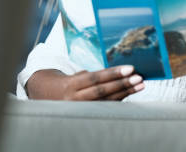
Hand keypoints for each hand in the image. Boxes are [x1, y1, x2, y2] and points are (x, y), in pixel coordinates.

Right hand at [26, 65, 144, 100]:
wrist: (45, 98)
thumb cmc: (64, 82)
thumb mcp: (73, 76)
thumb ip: (90, 76)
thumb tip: (114, 72)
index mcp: (70, 85)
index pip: (95, 78)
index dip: (113, 74)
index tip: (130, 68)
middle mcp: (74, 99)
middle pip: (102, 91)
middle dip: (123, 84)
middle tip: (139, 77)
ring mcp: (79, 110)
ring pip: (106, 101)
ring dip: (125, 93)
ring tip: (140, 85)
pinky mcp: (85, 116)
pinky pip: (105, 108)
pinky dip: (119, 101)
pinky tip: (130, 94)